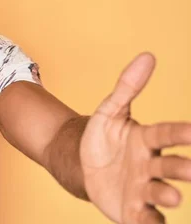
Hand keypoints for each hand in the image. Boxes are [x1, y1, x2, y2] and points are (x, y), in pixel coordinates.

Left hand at [81, 53, 190, 222]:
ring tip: (172, 196)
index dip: (178, 133)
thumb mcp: (109, 110)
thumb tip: (148, 55)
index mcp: (146, 140)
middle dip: (181, 168)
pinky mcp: (133, 210)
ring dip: (167, 195)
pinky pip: (145, 218)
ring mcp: (143, 189)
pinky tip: (150, 221)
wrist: (82, 165)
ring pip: (159, 192)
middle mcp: (150, 165)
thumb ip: (127, 86)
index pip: (165, 134)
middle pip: (168, 166)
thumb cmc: (102, 137)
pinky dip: (150, 222)